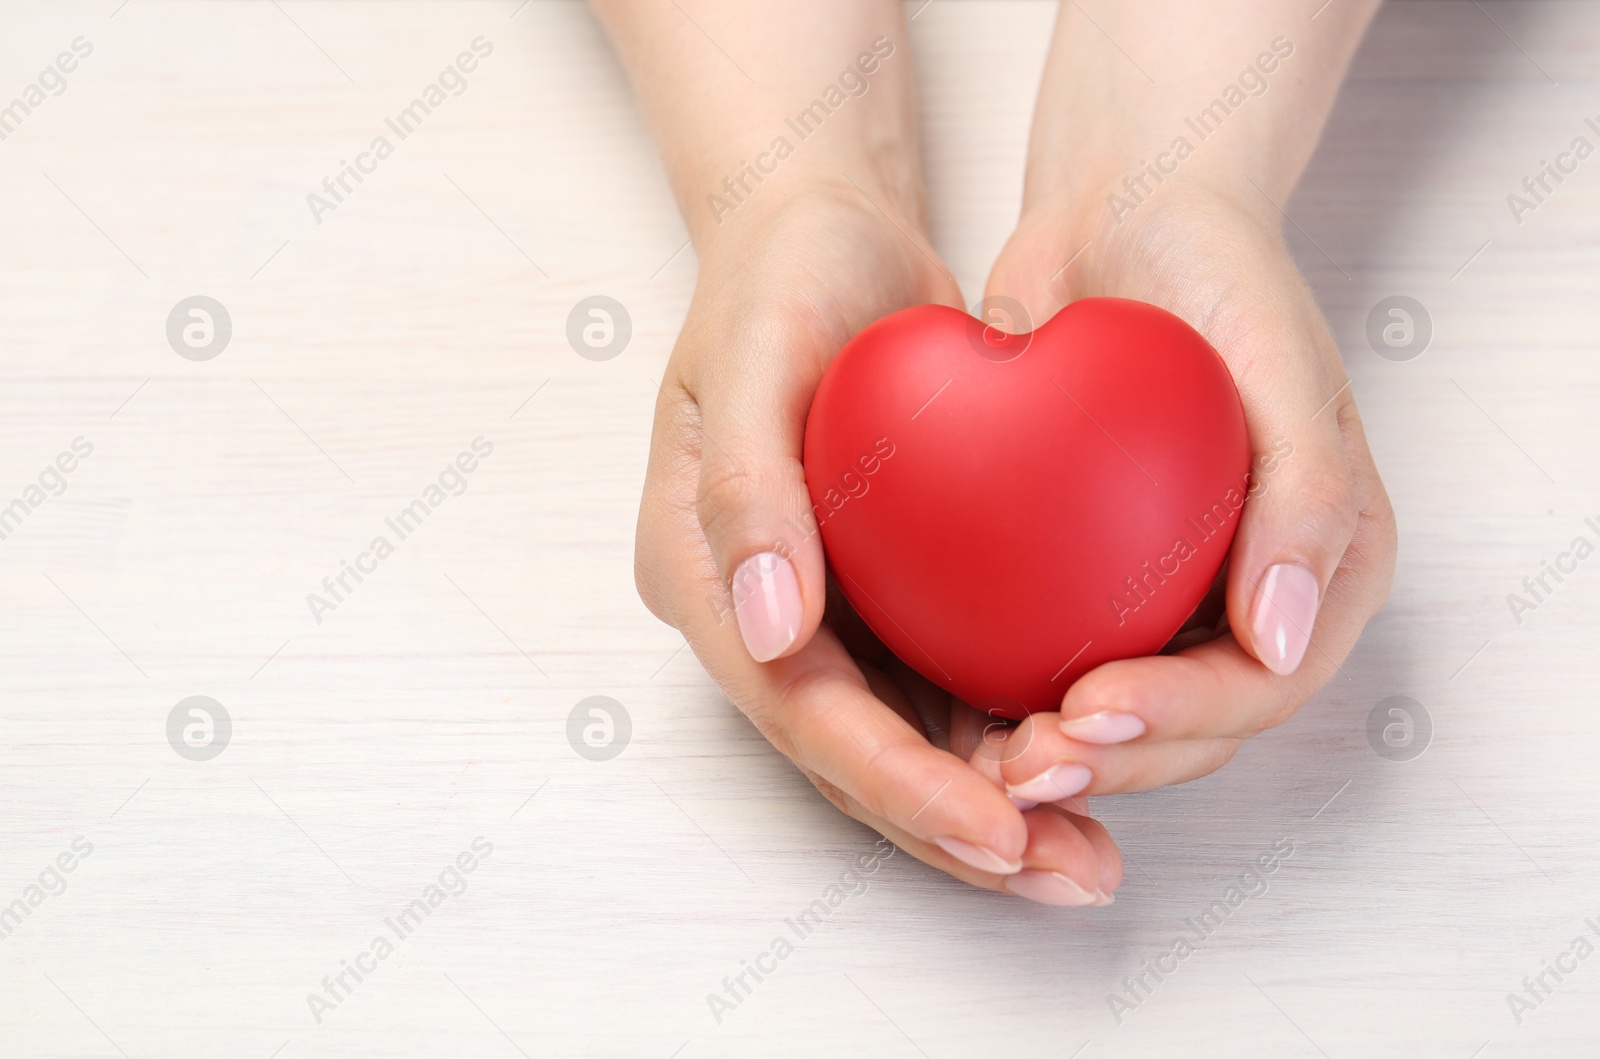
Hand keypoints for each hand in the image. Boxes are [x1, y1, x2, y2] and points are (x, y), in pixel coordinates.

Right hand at [634, 182, 1122, 903]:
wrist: (822, 234)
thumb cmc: (778, 281)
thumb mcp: (751, 355)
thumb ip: (746, 489)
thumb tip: (770, 631)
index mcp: (702, 580)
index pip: (799, 712)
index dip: (895, 781)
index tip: (997, 826)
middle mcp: (758, 619)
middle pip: (855, 756)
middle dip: (959, 829)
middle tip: (1069, 875)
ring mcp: (822, 614)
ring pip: (907, 742)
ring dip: (997, 807)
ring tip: (1092, 858)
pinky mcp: (883, 595)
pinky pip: (945, 687)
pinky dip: (1011, 735)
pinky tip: (1089, 760)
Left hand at [977, 178, 1396, 798]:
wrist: (1126, 212)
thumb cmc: (1218, 270)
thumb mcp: (1282, 360)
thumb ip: (1306, 496)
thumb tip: (1284, 640)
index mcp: (1324, 568)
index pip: (1262, 685)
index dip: (1180, 721)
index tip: (1089, 712)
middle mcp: (1254, 598)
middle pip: (1193, 727)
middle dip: (1112, 763)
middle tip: (1022, 766)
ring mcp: (1173, 594)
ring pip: (1122, 713)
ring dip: (1059, 753)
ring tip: (984, 764)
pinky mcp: (1094, 576)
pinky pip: (1056, 651)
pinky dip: (1010, 692)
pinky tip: (949, 710)